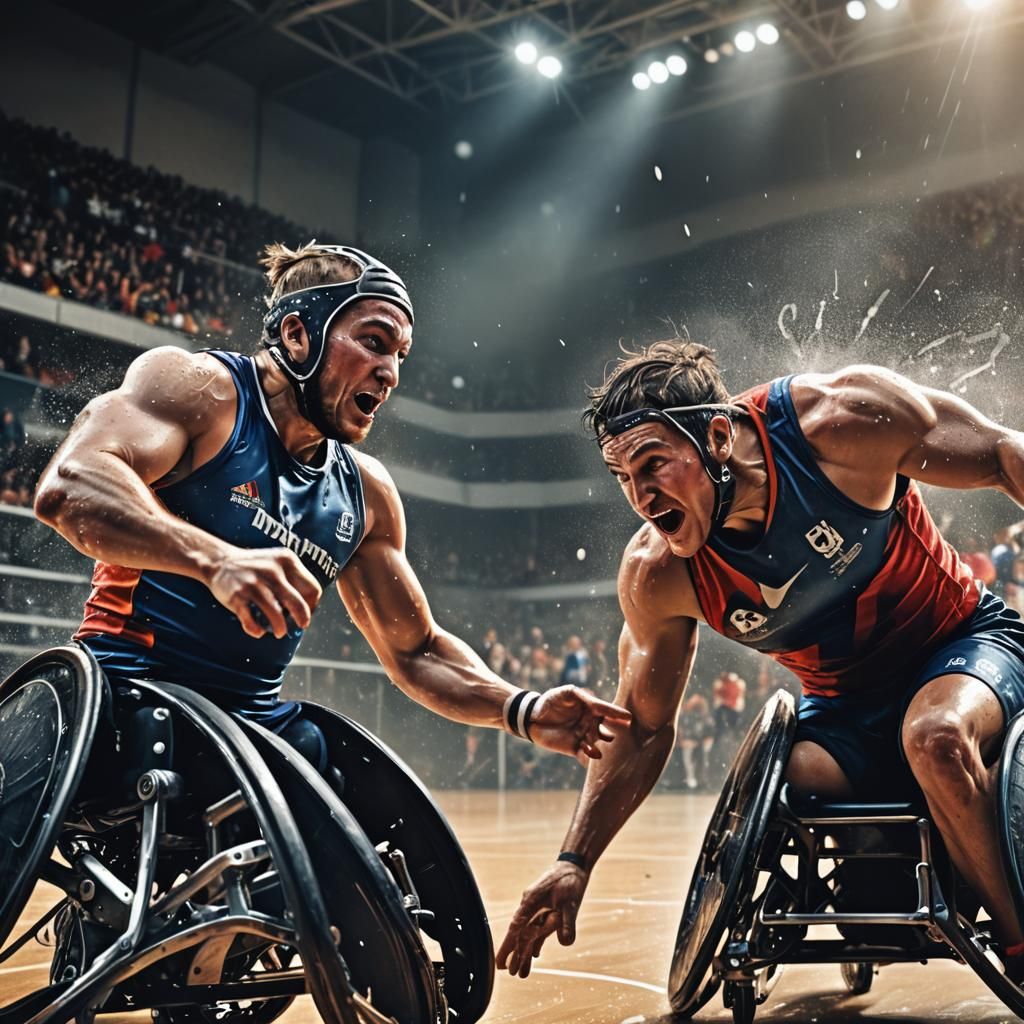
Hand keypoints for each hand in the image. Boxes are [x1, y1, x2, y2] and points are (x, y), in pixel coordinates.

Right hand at [206, 546, 322, 638]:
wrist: (219, 561)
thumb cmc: (255, 567)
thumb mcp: (278, 563)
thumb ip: (294, 580)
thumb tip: (310, 608)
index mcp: (287, 561)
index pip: (311, 588)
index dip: (312, 604)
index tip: (307, 612)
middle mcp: (272, 570)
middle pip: (297, 602)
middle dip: (302, 618)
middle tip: (302, 625)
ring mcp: (253, 583)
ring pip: (276, 613)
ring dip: (280, 627)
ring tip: (280, 632)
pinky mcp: (237, 595)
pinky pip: (250, 620)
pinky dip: (256, 629)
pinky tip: (258, 631)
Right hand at [496, 861, 588, 977]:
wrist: (573, 865)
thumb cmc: (569, 879)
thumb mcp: (571, 900)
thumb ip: (567, 922)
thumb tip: (565, 942)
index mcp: (531, 901)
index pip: (517, 927)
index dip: (509, 945)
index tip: (502, 960)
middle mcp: (530, 906)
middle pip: (519, 932)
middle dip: (513, 952)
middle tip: (505, 970)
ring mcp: (537, 908)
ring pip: (528, 933)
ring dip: (525, 952)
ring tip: (521, 972)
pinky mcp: (545, 910)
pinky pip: (537, 929)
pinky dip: (536, 942)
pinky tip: (535, 955)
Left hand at [529, 685, 631, 759]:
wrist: (533, 718)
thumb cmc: (551, 701)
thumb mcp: (565, 693)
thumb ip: (578, 694)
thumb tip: (593, 698)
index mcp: (590, 708)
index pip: (605, 710)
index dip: (616, 714)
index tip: (629, 718)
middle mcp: (591, 723)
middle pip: (605, 729)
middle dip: (613, 733)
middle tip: (621, 737)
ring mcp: (584, 737)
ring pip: (596, 743)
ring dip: (599, 747)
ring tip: (599, 751)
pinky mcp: (575, 748)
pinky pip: (585, 755)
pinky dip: (590, 758)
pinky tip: (593, 759)